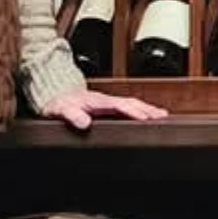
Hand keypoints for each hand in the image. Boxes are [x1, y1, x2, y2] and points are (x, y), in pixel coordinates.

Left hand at [40, 89, 168, 131]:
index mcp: (96, 101)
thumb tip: (84, 123)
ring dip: (147, 109)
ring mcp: (107, 102)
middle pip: (130, 103)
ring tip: (162, 116)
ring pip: (131, 103)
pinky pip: (127, 106)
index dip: (133, 111)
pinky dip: (140, 109)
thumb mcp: (60, 110)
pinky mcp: (108, 105)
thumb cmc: (59, 104)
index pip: (119, 105)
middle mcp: (104, 100)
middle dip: (147, 109)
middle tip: (162, 118)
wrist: (55, 95)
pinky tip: (147, 115)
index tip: (145, 118)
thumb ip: (71, 115)